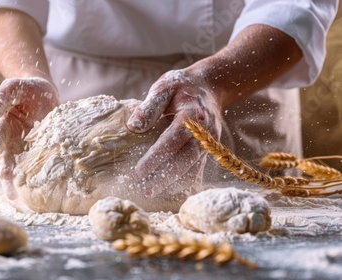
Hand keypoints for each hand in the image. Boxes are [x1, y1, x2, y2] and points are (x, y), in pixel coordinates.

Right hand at [0, 77, 58, 198]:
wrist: (45, 91)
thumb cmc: (25, 89)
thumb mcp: (12, 88)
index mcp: (3, 126)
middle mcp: (13, 141)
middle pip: (6, 159)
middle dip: (5, 169)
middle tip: (5, 178)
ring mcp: (27, 148)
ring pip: (20, 168)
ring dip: (16, 181)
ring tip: (14, 195)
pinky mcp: (42, 151)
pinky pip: (38, 166)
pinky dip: (36, 177)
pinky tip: (36, 191)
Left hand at [126, 70, 221, 195]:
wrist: (209, 86)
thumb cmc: (181, 87)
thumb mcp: (163, 89)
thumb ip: (148, 108)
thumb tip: (133, 127)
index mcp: (191, 115)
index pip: (172, 140)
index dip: (155, 158)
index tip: (139, 171)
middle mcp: (203, 131)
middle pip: (185, 159)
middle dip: (165, 177)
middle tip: (146, 190)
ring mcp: (208, 142)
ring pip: (192, 167)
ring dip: (174, 183)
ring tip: (153, 193)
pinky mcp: (208, 149)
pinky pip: (197, 168)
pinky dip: (184, 181)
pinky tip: (168, 189)